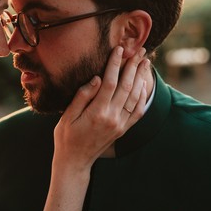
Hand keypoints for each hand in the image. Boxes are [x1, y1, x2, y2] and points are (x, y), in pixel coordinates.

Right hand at [53, 46, 148, 171]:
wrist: (75, 161)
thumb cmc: (66, 137)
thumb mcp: (67, 116)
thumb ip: (83, 96)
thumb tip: (97, 78)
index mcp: (97, 112)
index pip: (110, 82)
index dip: (116, 64)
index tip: (119, 49)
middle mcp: (112, 118)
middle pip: (127, 87)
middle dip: (133, 66)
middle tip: (139, 51)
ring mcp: (120, 125)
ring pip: (135, 97)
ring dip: (141, 78)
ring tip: (144, 62)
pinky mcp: (123, 129)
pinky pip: (138, 112)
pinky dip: (143, 97)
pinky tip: (144, 85)